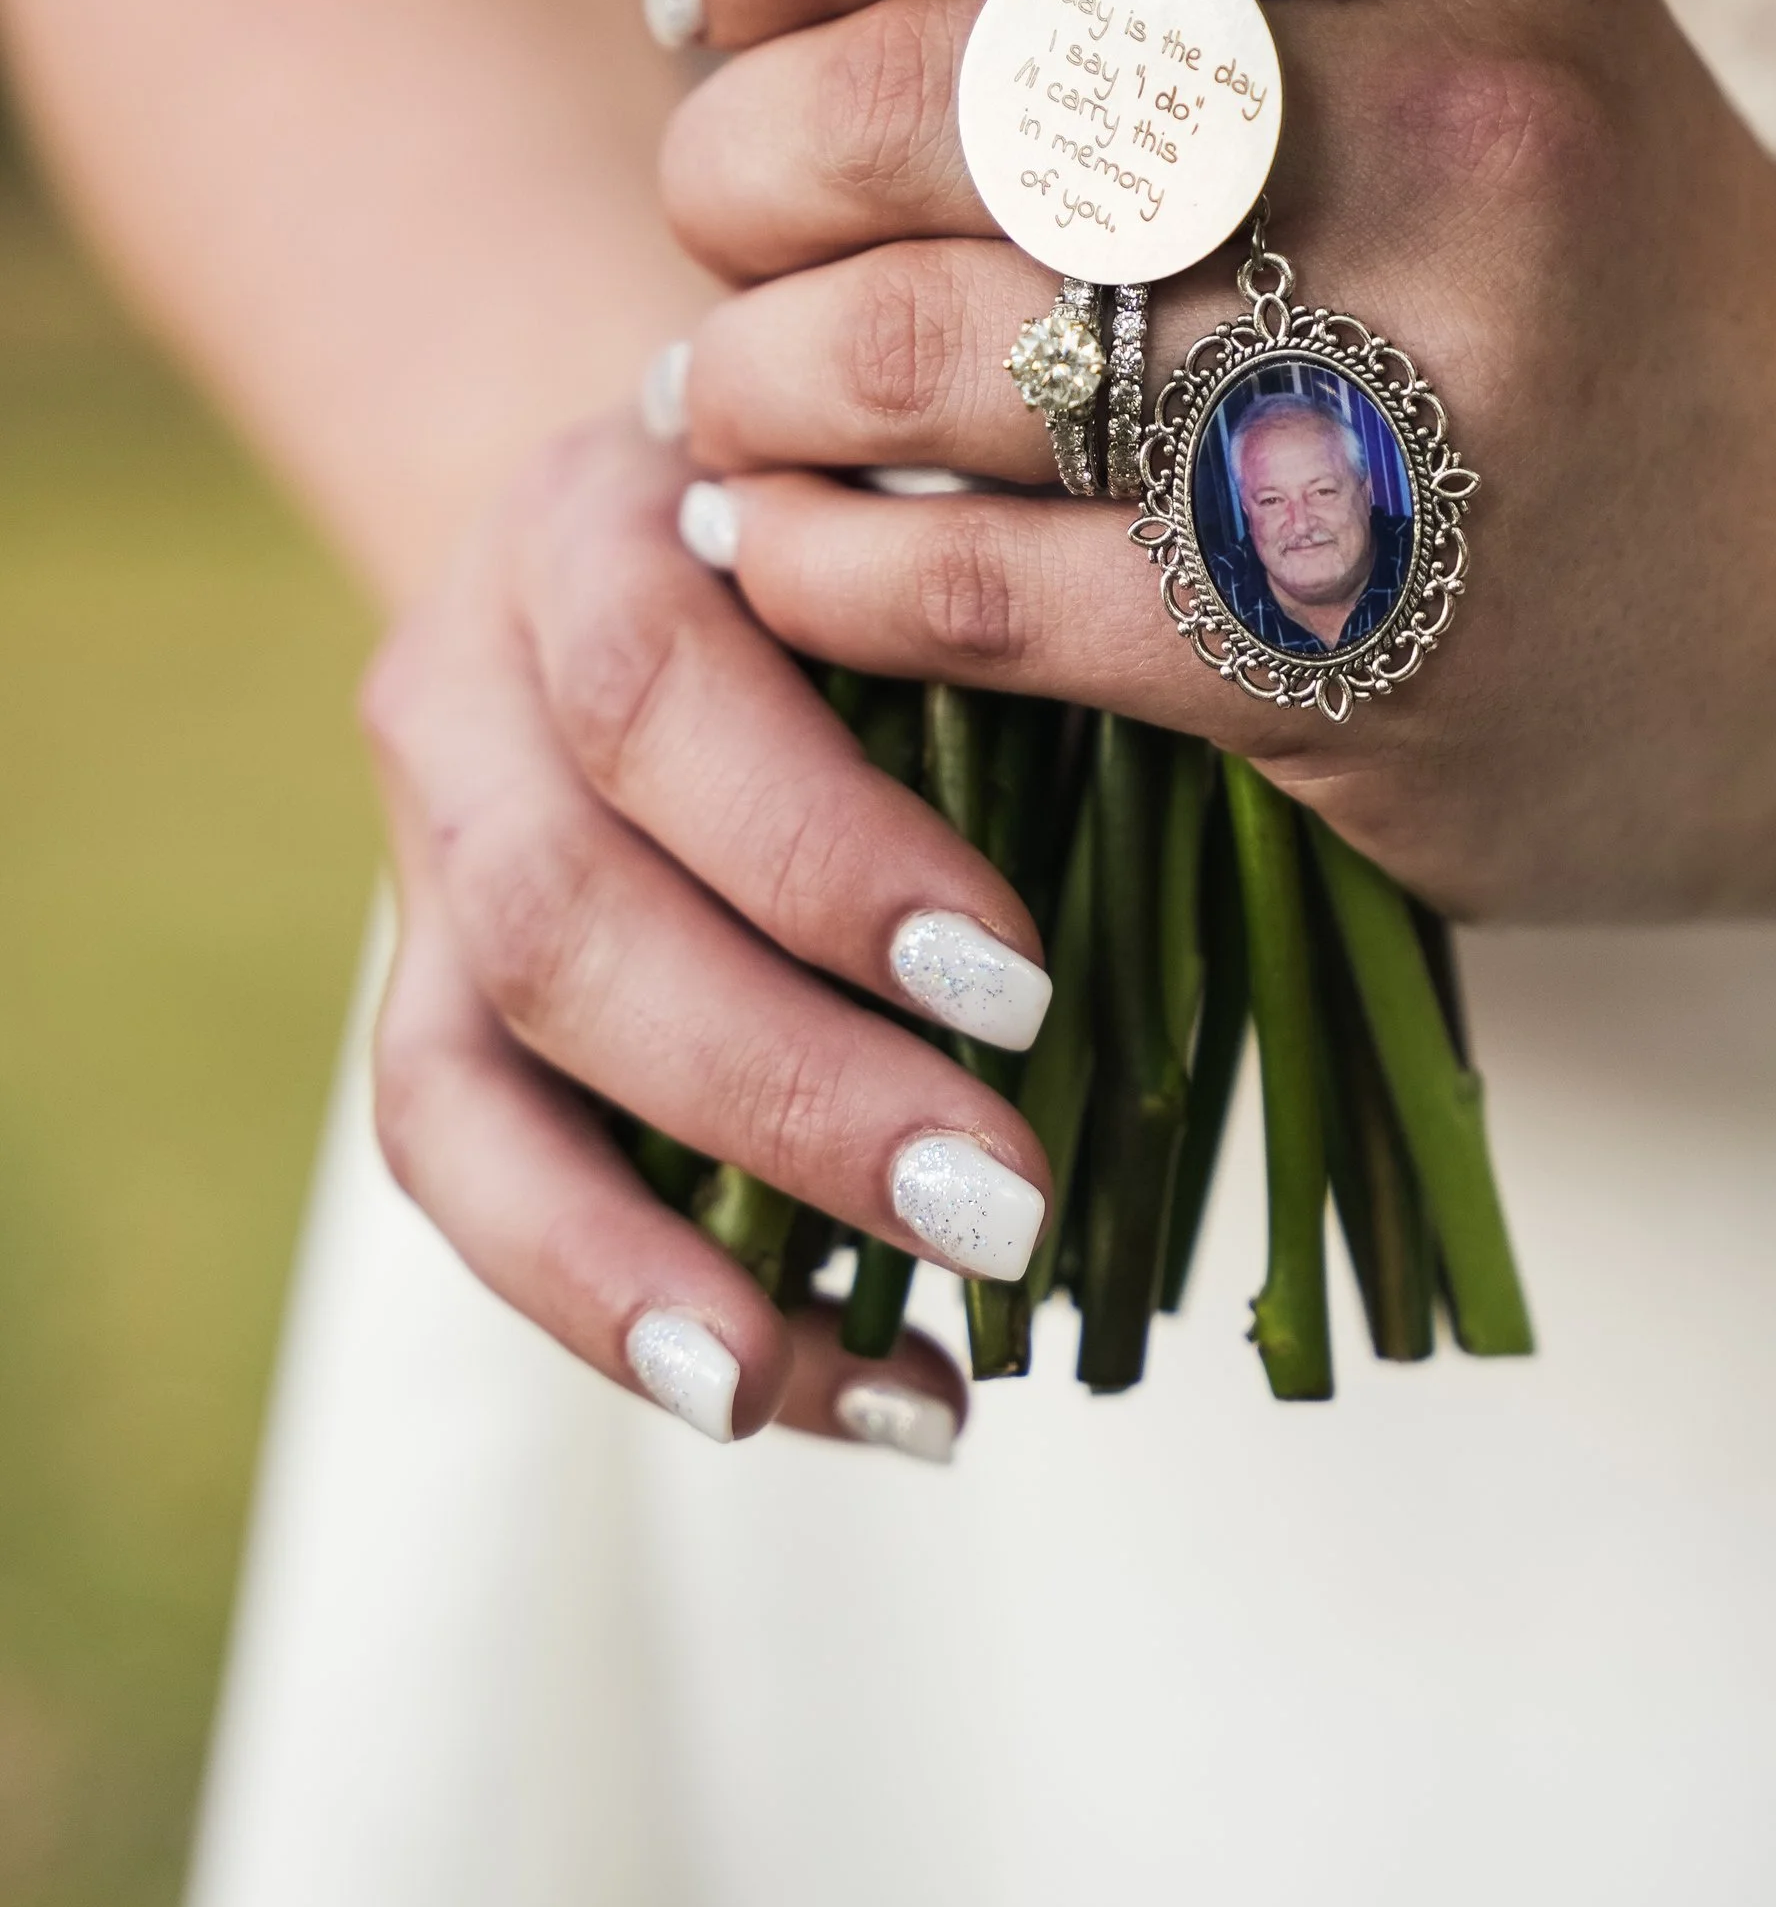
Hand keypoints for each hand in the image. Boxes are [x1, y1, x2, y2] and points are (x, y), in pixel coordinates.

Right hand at [357, 406, 1059, 1451]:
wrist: (659, 517)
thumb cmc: (862, 529)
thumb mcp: (914, 516)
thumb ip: (991, 621)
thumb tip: (1226, 804)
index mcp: (598, 530)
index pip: (656, 690)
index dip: (818, 858)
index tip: (1015, 985)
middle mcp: (469, 680)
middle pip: (557, 910)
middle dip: (783, 1088)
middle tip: (1001, 1206)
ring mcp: (423, 850)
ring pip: (457, 1069)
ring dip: (669, 1247)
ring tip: (889, 1371)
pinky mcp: (417, 990)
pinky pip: (456, 1177)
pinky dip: (622, 1304)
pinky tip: (807, 1390)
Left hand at [657, 0, 1775, 918]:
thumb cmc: (1613, 265)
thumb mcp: (1503, 6)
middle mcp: (1456, 136)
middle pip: (927, 91)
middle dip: (734, 148)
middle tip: (713, 196)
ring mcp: (1411, 401)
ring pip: (915, 342)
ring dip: (747, 368)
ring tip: (725, 385)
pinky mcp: (1351, 646)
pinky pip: (967, 590)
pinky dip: (813, 563)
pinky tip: (783, 542)